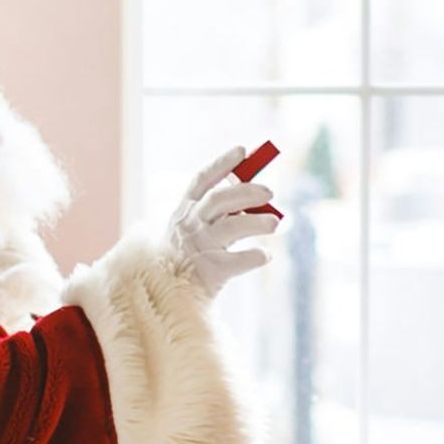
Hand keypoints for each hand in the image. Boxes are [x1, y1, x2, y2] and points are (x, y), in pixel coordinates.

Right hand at [167, 146, 280, 296]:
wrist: (167, 293)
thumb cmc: (189, 254)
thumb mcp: (193, 226)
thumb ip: (219, 210)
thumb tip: (256, 193)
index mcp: (185, 210)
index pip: (202, 179)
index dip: (222, 163)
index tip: (242, 151)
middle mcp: (190, 226)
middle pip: (219, 201)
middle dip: (246, 192)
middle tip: (270, 192)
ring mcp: (199, 248)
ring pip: (230, 228)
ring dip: (256, 223)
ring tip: (276, 223)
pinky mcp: (210, 271)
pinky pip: (236, 261)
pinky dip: (253, 256)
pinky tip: (265, 256)